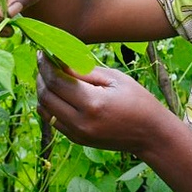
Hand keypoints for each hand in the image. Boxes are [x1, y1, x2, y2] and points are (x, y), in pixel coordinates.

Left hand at [36, 51, 174, 154]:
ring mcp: (77, 134)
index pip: (56, 81)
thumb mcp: (115, 79)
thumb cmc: (138, 100)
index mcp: (93, 103)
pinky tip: (56, 92)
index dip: (46, 64)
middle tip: (44, 62)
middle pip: (46, 95)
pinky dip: (49, 104)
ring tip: (48, 75)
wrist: (150, 134)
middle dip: (41, 75)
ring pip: (44, 109)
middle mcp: (81, 122)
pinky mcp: (76, 139)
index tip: (43, 52)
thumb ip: (85, 71)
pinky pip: (52, 120)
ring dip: (42, 90)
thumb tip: (59, 60)